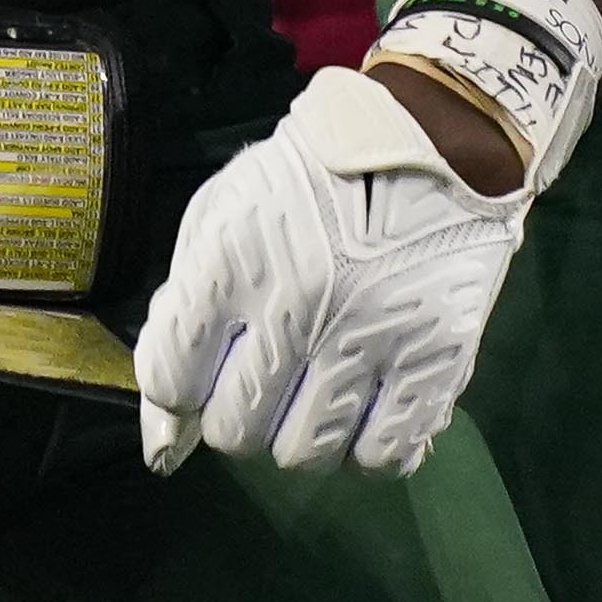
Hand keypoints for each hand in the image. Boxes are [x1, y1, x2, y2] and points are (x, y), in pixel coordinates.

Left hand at [133, 68, 526, 475]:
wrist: (430, 144)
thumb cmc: (306, 185)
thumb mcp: (222, 222)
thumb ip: (179, 321)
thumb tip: (164, 440)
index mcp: (232, 259)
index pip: (172, 378)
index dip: (181, 385)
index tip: (204, 365)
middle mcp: (298, 305)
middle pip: (237, 430)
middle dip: (238, 413)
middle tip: (265, 376)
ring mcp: (372, 337)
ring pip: (306, 454)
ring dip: (300, 434)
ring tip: (317, 388)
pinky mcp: (437, 361)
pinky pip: (382, 456)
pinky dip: (364, 448)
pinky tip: (363, 409)